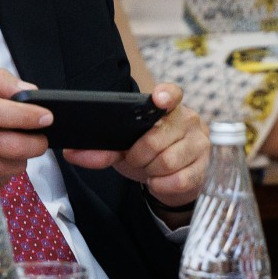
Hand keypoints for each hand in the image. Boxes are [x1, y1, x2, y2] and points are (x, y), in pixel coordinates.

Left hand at [63, 83, 207, 214]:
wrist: (171, 181)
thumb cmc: (147, 156)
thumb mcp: (123, 150)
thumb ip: (101, 150)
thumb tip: (72, 154)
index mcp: (167, 107)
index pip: (171, 93)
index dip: (165, 95)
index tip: (159, 99)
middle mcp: (188, 119)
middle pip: (155, 140)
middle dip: (139, 157)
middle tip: (138, 160)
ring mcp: (200, 142)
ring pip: (166, 162)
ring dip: (150, 172)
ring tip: (150, 169)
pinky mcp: (206, 166)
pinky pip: (179, 179)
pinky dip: (162, 185)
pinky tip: (160, 181)